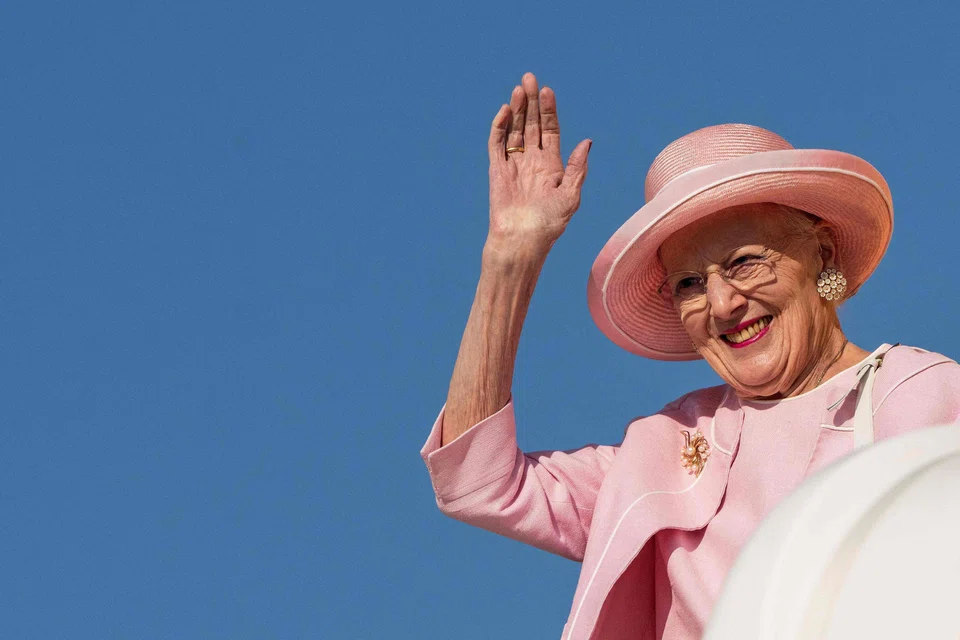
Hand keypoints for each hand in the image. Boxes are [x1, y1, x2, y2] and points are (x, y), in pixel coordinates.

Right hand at [487, 72, 591, 252]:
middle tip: (529, 78)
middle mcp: (532, 161)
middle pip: (531, 124)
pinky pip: (496, 143)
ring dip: (516, 109)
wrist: (523, 240)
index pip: (550, 130)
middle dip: (531, 102)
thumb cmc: (549, 224)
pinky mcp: (497, 170)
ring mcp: (513, 164)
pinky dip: (499, 127)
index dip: (549, 110)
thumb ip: (578, 168)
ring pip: (514, 129)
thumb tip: (587, 141)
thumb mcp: (571, 195)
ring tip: (519, 88)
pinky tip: (506, 110)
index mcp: (552, 165)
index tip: (548, 91)